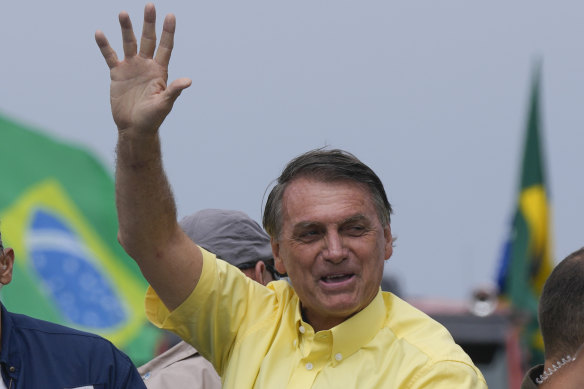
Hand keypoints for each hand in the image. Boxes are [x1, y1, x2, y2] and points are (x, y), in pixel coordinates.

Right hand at [95, 3, 190, 134]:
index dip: (168, 32)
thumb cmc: (152, 118)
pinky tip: (100, 33)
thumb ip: (174, 90)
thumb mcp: (164, 104)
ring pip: (128, 43)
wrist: (134, 128)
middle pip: (148, 40)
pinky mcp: (117, 73)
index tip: (170, 15)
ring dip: (126, 29)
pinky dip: (104, 45)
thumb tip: (188, 81)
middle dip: (149, 23)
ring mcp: (131, 68)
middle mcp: (146, 65)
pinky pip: (110, 56)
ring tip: (123, 13)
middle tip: (150, 5)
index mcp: (160, 71)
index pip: (165, 47)